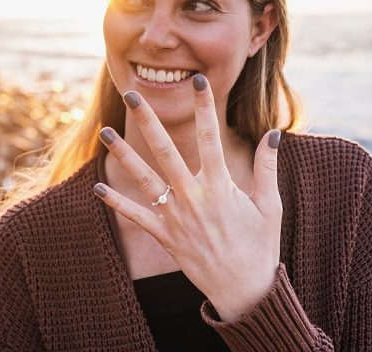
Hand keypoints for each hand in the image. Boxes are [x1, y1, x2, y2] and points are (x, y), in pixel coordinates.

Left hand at [93, 74, 282, 321]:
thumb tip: (273, 132)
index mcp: (221, 186)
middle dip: (149, 121)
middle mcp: (194, 197)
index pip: (211, 136)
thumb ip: (266, 167)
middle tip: (133, 95)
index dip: (205, 106)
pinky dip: (117, 203)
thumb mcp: (269, 205)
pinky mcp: (165, 237)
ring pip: (144, 179)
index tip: (198, 80)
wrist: (245, 291)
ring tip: (105, 131)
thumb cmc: (260, 245)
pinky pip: (137, 217)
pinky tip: (97, 187)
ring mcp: (176, 217)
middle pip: (166, 150)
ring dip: (123, 154)